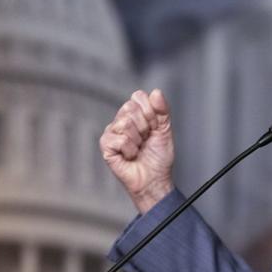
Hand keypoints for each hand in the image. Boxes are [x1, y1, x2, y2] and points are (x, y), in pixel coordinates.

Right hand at [100, 89, 174, 214]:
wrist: (155, 178)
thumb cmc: (159, 156)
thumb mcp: (165, 130)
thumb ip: (162, 110)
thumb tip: (156, 92)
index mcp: (135, 114)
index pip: (138, 96)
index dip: (151, 112)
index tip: (155, 127)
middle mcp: (121, 120)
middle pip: (130, 108)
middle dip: (145, 126)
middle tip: (146, 139)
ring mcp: (111, 132)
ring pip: (125, 123)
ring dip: (138, 140)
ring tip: (139, 148)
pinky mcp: (106, 146)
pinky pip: (120, 140)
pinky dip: (130, 150)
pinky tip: (130, 156)